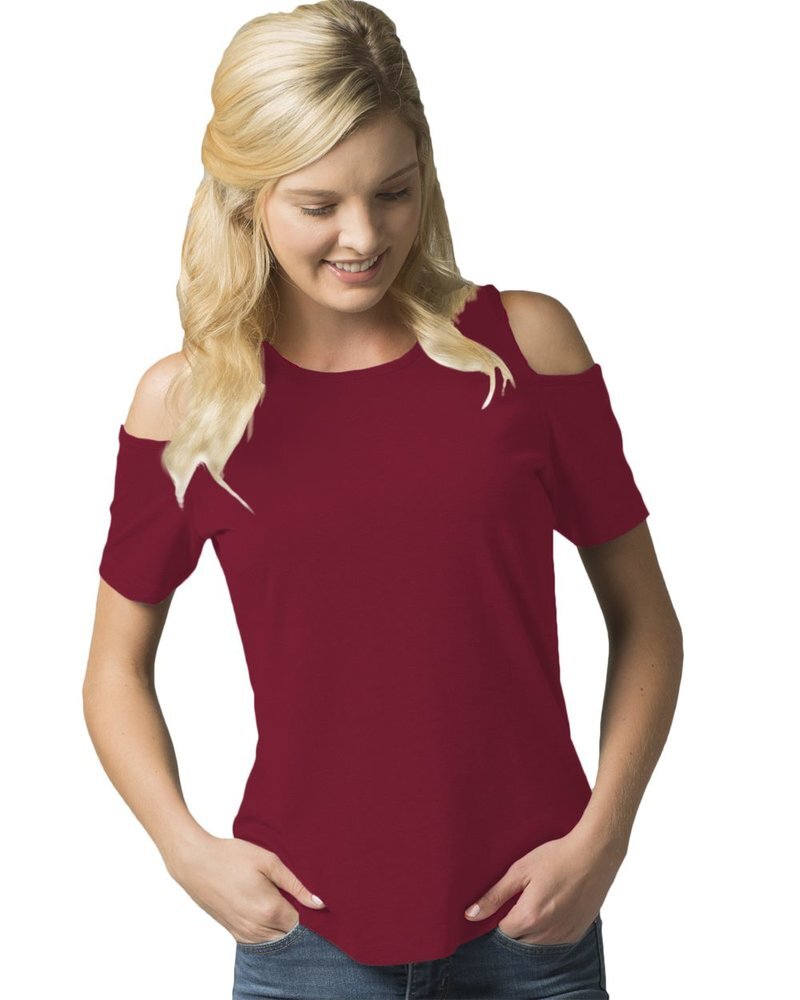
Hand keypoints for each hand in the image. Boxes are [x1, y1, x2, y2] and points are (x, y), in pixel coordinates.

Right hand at [166, 833, 326, 944]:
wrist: (196, 863)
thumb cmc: (232, 857)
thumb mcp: (269, 862)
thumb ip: (296, 884)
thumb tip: (319, 903)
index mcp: (269, 910)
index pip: (301, 921)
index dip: (305, 906)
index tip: (300, 891)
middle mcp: (257, 928)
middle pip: (288, 931)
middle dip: (294, 916)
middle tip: (287, 892)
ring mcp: (244, 933)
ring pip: (274, 937)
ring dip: (279, 922)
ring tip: (273, 895)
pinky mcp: (234, 933)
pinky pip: (259, 939)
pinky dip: (266, 927)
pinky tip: (261, 904)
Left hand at [464, 822, 626, 944]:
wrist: (595, 853)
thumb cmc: (557, 856)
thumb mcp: (520, 870)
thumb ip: (495, 896)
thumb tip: (471, 915)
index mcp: (530, 916)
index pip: (503, 931)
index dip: (501, 915)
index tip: (508, 899)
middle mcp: (547, 932)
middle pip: (520, 939)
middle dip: (517, 923)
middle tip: (524, 897)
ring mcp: (565, 935)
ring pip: (538, 942)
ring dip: (534, 927)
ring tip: (541, 898)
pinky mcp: (578, 932)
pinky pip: (556, 940)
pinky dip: (551, 928)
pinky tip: (555, 904)